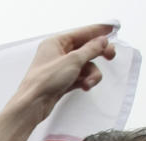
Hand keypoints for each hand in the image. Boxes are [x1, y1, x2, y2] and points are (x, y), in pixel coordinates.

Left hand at [0, 23, 115, 140]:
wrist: (33, 105)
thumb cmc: (46, 80)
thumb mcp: (73, 61)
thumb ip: (90, 49)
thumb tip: (102, 41)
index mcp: (56, 42)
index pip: (81, 33)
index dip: (98, 31)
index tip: (112, 30)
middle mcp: (58, 53)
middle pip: (85, 49)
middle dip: (98, 54)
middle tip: (111, 57)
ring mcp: (60, 68)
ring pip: (85, 66)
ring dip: (91, 74)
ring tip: (89, 83)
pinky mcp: (62, 82)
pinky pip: (81, 77)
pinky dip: (85, 81)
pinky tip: (85, 87)